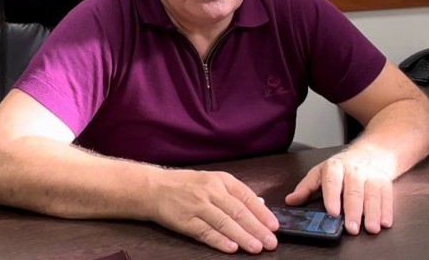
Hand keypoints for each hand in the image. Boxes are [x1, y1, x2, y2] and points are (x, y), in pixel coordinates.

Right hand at [148, 169, 278, 253]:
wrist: (153, 188)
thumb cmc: (186, 185)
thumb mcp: (212, 181)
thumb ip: (235, 194)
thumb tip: (259, 205)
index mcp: (220, 180)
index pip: (246, 196)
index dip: (261, 212)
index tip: (274, 226)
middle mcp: (210, 191)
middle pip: (237, 211)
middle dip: (257, 228)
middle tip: (271, 242)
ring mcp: (197, 206)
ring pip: (224, 223)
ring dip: (242, 236)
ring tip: (256, 247)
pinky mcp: (185, 221)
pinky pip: (205, 232)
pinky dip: (219, 240)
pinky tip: (232, 248)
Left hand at [284, 151, 393, 235]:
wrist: (371, 152)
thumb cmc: (342, 166)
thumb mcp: (321, 171)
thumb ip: (306, 187)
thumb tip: (291, 200)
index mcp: (335, 167)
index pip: (332, 181)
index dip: (333, 196)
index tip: (332, 212)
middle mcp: (354, 171)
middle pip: (354, 191)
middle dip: (353, 210)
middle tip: (351, 227)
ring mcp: (371, 176)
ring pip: (372, 194)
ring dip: (372, 213)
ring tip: (370, 228)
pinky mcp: (385, 182)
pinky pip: (387, 196)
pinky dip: (387, 210)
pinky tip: (385, 222)